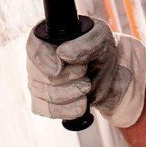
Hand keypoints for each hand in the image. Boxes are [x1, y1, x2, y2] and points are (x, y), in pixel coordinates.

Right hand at [26, 17, 145, 127]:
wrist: (112, 73)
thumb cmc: (102, 49)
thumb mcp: (101, 37)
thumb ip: (85, 42)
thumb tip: (62, 54)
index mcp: (47, 36)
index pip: (33, 49)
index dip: (44, 60)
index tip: (61, 67)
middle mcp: (38, 59)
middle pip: (37, 74)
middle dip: (64, 79)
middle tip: (85, 73)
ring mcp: (38, 80)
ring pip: (40, 93)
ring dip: (67, 95)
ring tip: (86, 88)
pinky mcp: (44, 100)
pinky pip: (43, 109)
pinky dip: (64, 109)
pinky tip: (81, 105)